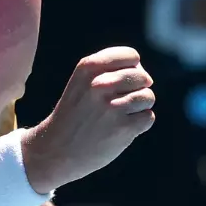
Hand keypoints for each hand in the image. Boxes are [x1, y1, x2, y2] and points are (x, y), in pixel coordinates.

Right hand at [22, 47, 154, 192]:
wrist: (57, 150)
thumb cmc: (76, 114)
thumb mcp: (82, 82)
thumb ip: (109, 71)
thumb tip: (146, 76)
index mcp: (88, 67)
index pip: (130, 56)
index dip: (133, 68)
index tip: (122, 82)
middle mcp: (100, 84)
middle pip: (142, 77)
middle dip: (137, 89)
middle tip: (119, 103)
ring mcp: (112, 106)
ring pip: (148, 97)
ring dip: (139, 108)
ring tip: (120, 116)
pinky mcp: (123, 128)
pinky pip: (148, 117)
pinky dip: (139, 124)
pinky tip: (121, 129)